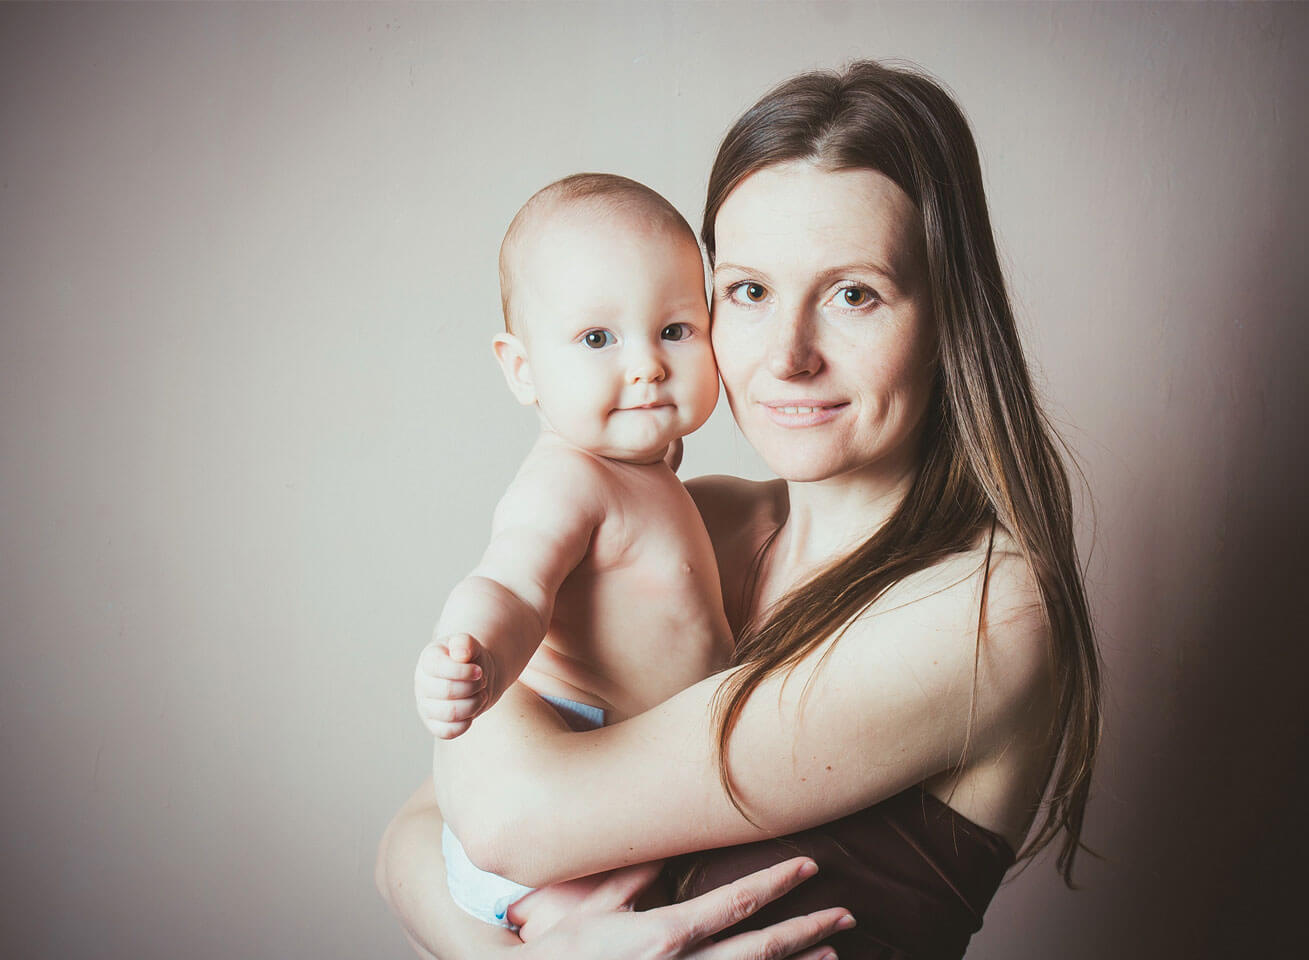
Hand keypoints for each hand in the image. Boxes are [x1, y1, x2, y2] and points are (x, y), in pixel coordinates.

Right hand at [414, 634, 488, 738]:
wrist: (476, 676)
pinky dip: (466, 723)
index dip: (463, 672)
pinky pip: (448, 732)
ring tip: (480, 694)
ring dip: (473, 704)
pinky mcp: (433, 724)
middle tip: (482, 681)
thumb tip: (460, 653)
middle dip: (472, 687)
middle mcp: (422, 683)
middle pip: (447, 691)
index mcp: (428, 660)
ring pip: (449, 713)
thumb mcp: (471, 645)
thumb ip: (465, 643)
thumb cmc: (471, 659)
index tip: (479, 671)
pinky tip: (472, 711)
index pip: (438, 668)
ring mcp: (426, 705)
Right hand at [518, 856, 851, 959]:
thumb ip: (634, 874)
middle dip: (807, 930)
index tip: (808, 866)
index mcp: (665, 933)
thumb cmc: (560, 950)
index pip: (735, 903)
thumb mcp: (595, 904)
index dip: (776, 883)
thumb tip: (666, 847)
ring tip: (833, 952)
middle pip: (761, 949)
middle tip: (847, 914)